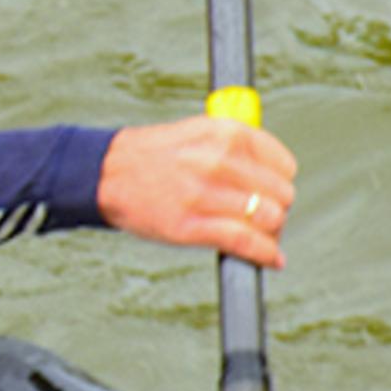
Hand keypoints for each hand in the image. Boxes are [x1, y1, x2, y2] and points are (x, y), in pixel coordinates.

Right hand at [97, 110, 298, 266]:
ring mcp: (205, 194)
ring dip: (271, 233)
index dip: (281, 182)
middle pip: (281, 194)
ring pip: (269, 219)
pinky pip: (246, 242)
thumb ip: (238, 144)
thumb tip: (280, 171)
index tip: (273, 191)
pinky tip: (271, 259)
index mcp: (225, 133)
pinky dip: (265, 254)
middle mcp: (219, 160)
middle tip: (263, 217)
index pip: (284, 165)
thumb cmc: (156, 156)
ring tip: (259, 236)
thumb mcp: (199, 131)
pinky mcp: (192, 226)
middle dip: (277, 209)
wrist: (107, 174)